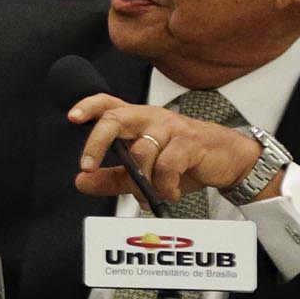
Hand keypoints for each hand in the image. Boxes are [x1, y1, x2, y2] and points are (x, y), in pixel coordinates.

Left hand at [64, 91, 272, 205]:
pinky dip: (165, 186)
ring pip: (141, 152)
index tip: (72, 117)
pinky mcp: (189, 141)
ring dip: (142, 181)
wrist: (227, 159)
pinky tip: (171, 192)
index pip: (108, 103)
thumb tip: (81, 182)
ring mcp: (170, 127)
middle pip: (115, 119)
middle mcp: (150, 117)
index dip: (88, 106)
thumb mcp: (144, 172)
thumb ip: (112, 177)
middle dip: (97, 142)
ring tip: (151, 194)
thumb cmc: (184, 160)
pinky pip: (166, 167)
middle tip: (87, 166)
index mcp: (137, 119)